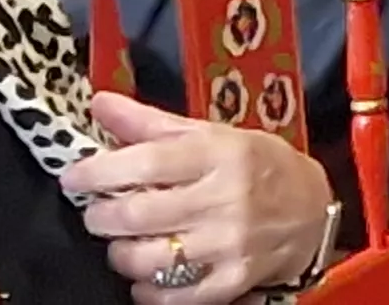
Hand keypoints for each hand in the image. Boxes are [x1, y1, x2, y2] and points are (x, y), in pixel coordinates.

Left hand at [66, 91, 337, 304]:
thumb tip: (100, 103)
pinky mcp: (233, 280)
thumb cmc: (257, 166)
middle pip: (137, 215)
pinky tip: (148, 274)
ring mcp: (230, 244)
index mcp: (220, 155)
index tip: (75, 177)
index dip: (98, 171)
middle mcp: (226, 199)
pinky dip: (148, 289)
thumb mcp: (213, 134)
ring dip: (121, 253)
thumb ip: (151, 123)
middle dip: (102, 216)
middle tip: (99, 212)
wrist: (312, 209)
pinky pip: (173, 295)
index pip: (146, 163)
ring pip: (148, 260)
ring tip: (124, 242)